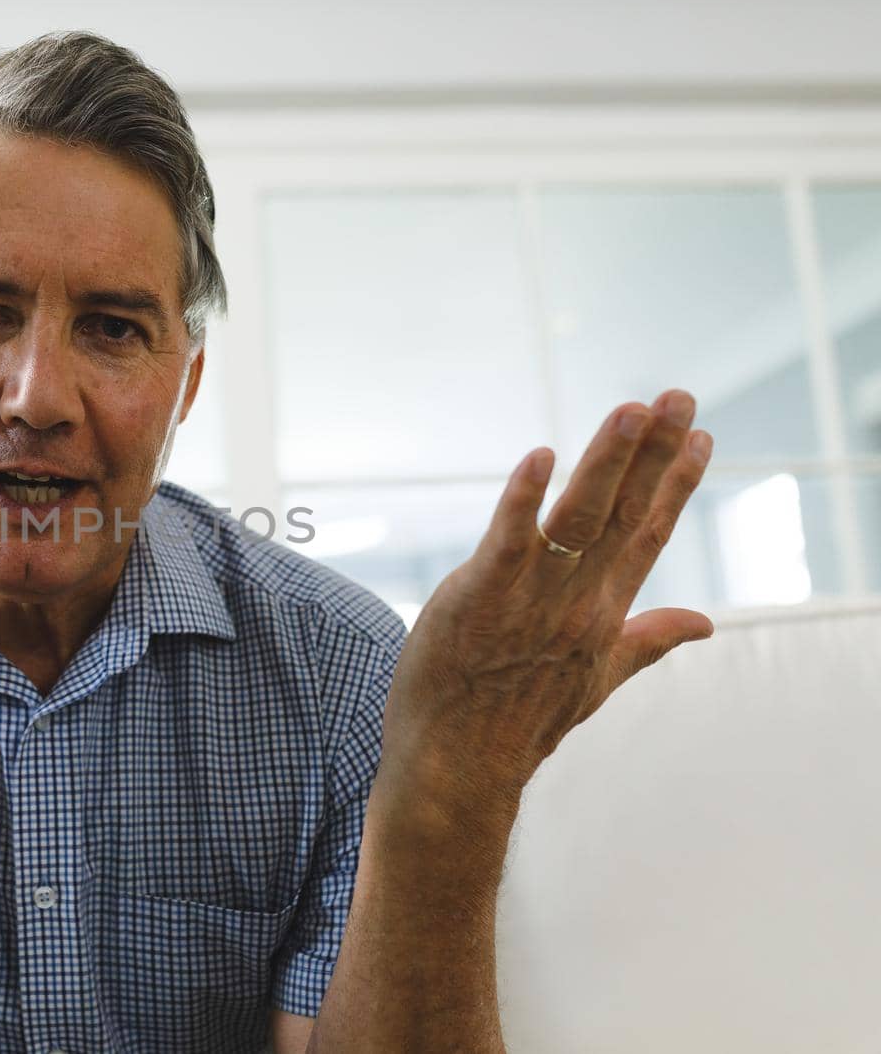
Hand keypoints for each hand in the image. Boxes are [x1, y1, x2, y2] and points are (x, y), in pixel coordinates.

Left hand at [377, 389, 714, 818]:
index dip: (674, 483)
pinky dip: (523, 498)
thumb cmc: (518, 721)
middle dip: (654, 453)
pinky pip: (507, 541)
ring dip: (606, 462)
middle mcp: (577, 603)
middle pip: (623, 514)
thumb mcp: (596, 681)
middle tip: (680, 395)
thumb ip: (648, 641)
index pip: (648, 534)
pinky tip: (540, 456)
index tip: (700, 436)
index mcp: (603, 615)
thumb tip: (705, 621)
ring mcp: (531, 600)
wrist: (458, 766)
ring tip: (633, 410)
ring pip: (577, 518)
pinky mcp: (480, 598)